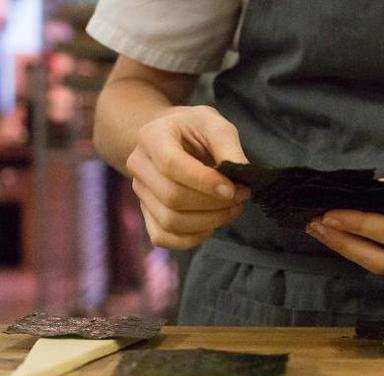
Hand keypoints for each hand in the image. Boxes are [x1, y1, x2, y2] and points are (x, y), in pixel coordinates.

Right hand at [127, 105, 250, 249]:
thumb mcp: (217, 126)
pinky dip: (192, 238)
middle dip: (213, 203)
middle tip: (241, 196)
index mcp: (152, 136)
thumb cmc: (199, 130)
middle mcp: (139, 165)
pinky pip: (164, 238)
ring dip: (208, 222)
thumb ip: (229, 149)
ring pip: (170, 221)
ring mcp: (140, 192)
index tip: (233, 189)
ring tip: (232, 209)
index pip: (172, 165)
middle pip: (172, 197)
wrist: (178, 139)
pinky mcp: (147, 214)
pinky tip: (212, 224)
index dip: (205, 182)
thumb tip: (242, 177)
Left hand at [305, 170, 383, 284]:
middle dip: (342, 243)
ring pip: (380, 269)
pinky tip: (345, 241)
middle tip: (315, 226)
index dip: (355, 224)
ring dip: (348, 250)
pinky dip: (365, 255)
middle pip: (378, 259)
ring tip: (323, 233)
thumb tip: (352, 196)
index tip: (326, 214)